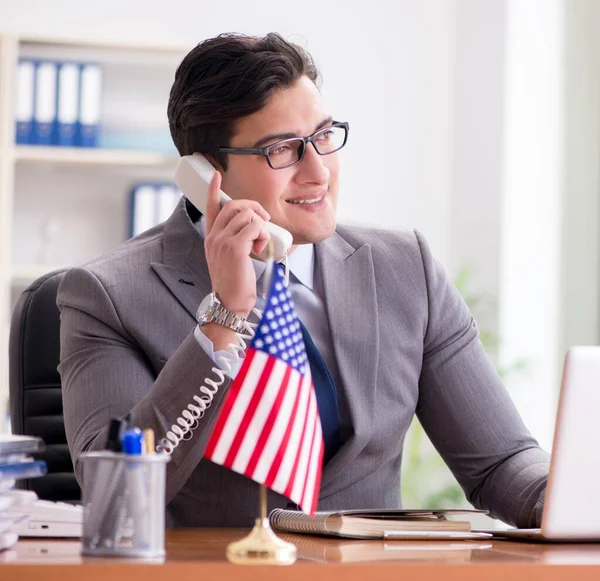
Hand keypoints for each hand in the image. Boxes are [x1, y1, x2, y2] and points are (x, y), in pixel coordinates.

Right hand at [204, 171, 270, 317]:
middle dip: (254, 208)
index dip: (213, 190)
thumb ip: (238, 242)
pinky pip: (255, 227)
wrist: (230, 303)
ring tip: (260, 245)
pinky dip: (263, 234)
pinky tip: (261, 249)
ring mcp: (223, 241)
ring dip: (261, 226)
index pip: (210, 208)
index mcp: (212, 238)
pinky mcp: (235, 248)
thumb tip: (259, 229)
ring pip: (248, 215)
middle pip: (235, 206)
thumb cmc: (235, 284)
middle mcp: (214, 237)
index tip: (216, 175)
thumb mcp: (232, 259)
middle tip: (264, 222)